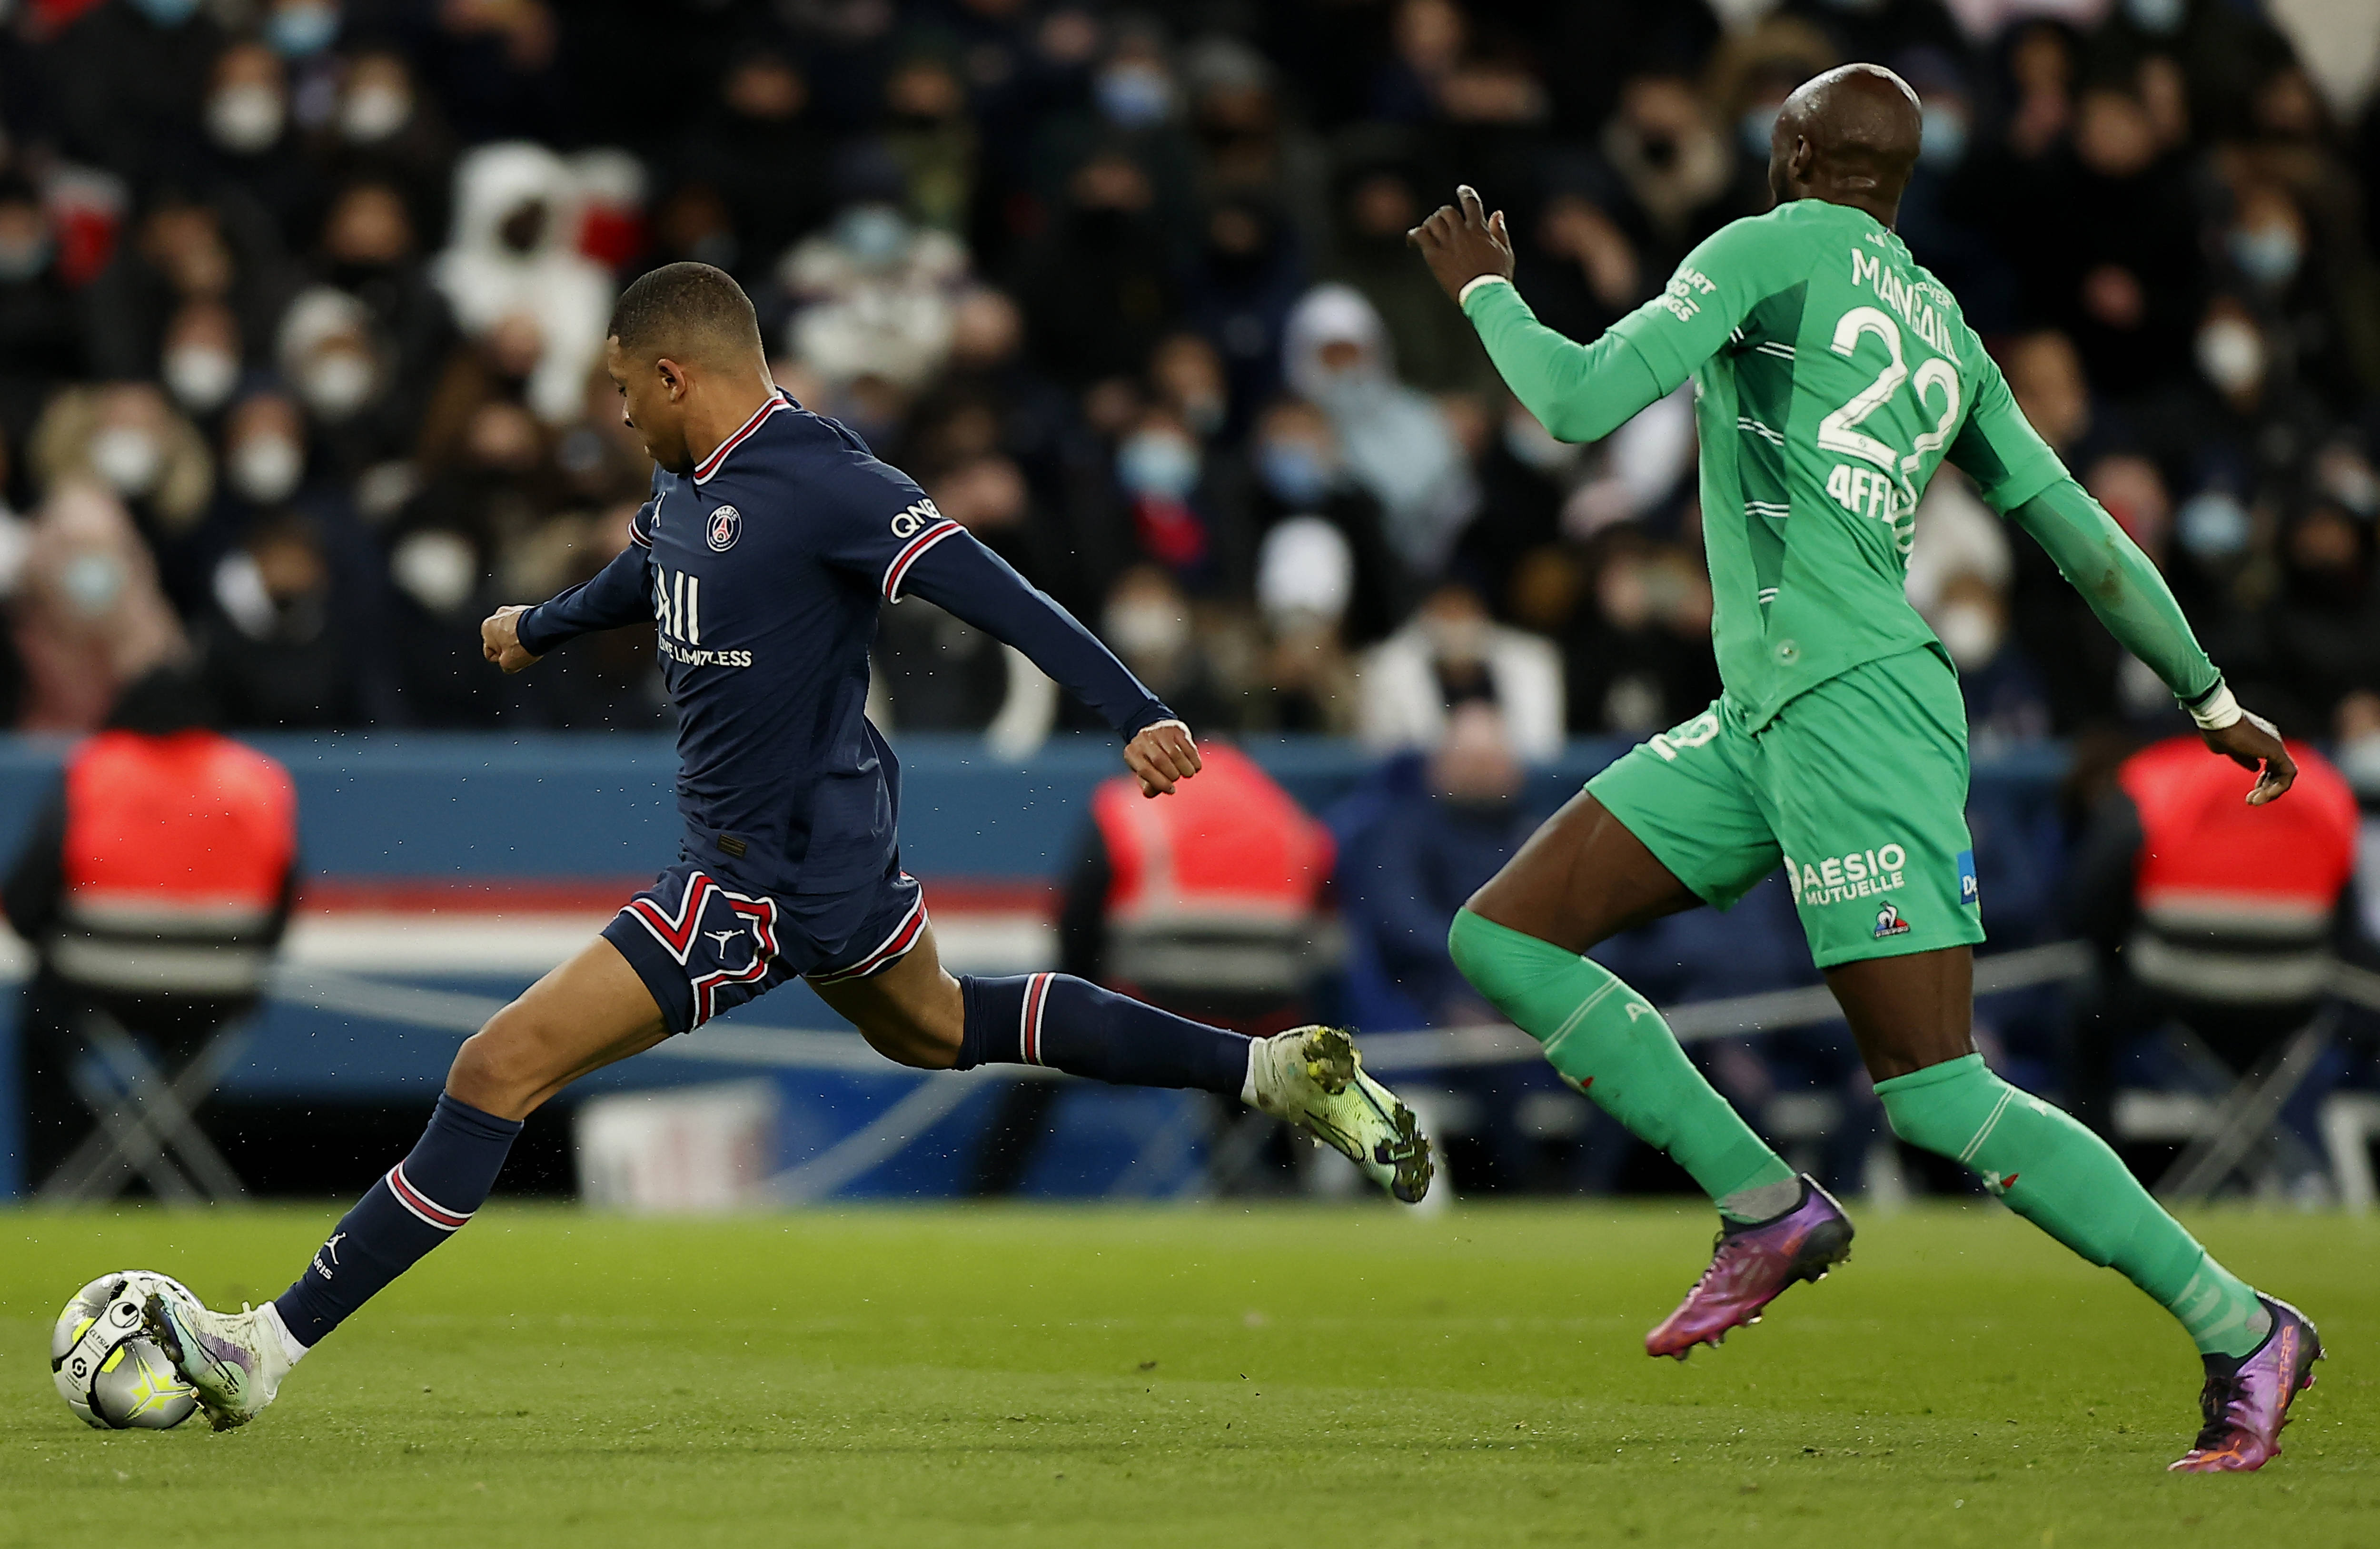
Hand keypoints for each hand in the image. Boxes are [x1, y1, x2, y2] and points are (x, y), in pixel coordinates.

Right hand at [481, 604, 541, 673]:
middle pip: (502, 640)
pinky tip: (535, 636)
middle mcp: (497, 616)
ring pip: (513, 631)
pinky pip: (524, 624)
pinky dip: (528, 630)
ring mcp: (512, 610)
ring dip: (520, 638)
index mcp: (486, 628)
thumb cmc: (524, 643)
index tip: (511, 659)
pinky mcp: (526, 609)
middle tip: (521, 651)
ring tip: (529, 643)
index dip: (502, 659)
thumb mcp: (509, 664)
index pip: (490, 652)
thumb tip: (507, 665)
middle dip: (511, 647)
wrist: (543, 629)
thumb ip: (504, 666)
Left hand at [1125, 718, 1200, 797]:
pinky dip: (1194, 759)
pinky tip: (1195, 766)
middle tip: (1177, 778)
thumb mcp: (1143, 769)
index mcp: (1132, 752)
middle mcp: (1144, 739)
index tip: (1171, 790)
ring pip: (1175, 753)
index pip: (1145, 770)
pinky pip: (1188, 746)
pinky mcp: (1176, 729)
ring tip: (1188, 773)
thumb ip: (1147, 784)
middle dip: (1172, 774)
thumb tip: (1152, 792)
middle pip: (1160, 760)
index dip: (1159, 782)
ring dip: (1185, 767)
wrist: (1155, 728)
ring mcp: (1160, 732)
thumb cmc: (1149, 755)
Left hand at [1407, 184, 1515, 304]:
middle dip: (1444, 214)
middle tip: (1442, 221)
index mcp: (1479, 229)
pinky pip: (1420, 237)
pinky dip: (1414, 235)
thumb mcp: (1505, 251)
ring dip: (1430, 224)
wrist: (1485, 294)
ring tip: (1430, 232)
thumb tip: (1497, 213)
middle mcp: (1462, 232)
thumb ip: (1499, 230)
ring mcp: (1447, 244)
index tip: (1461, 190)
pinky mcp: (1435, 257)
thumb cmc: (1497, 276)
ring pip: (1433, 222)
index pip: (1471, 203)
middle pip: (1447, 212)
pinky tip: (1413, 240)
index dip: (1465, 193)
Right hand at [2201, 709, 2294, 804]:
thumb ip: (2243, 759)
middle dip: (2266, 789)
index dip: (2264, 780)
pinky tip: (2264, 796)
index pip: (2271, 763)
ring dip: (2272, 791)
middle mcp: (2272, 741)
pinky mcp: (2276, 750)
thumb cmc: (2216, 731)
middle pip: (2278, 770)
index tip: (2251, 792)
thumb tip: (2256, 768)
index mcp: (2261, 739)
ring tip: (2255, 802)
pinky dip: (2278, 788)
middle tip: (2251, 801)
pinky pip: (2287, 774)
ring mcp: (2275, 744)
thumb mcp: (2227, 749)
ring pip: (2285, 774)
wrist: (2218, 719)